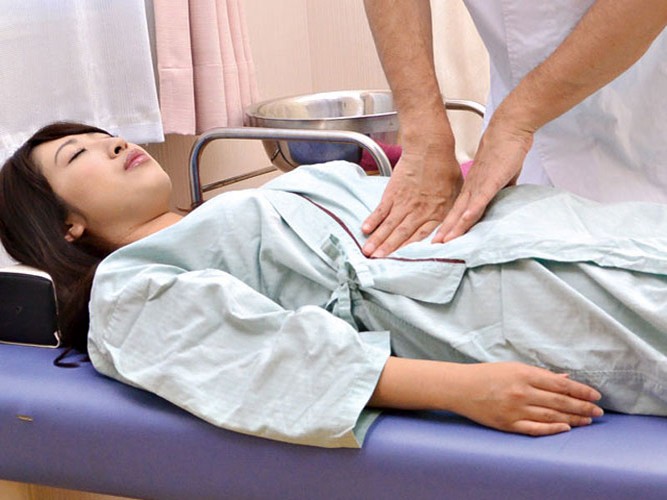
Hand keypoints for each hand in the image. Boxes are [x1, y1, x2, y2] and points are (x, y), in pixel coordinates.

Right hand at [362, 149, 462, 256]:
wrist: (430, 148)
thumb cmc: (445, 169)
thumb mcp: (456, 194)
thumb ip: (449, 213)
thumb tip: (448, 230)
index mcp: (436, 213)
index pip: (422, 236)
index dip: (410, 250)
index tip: (402, 262)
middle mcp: (419, 210)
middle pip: (402, 234)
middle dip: (389, 249)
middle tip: (377, 262)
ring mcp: (404, 202)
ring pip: (390, 224)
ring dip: (378, 239)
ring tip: (368, 251)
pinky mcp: (393, 192)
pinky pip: (381, 208)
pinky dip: (373, 219)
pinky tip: (365, 229)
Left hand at [432, 117, 533, 242]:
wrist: (509, 129)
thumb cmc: (506, 150)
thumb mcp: (501, 175)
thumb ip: (498, 188)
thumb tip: (502, 196)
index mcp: (473, 187)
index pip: (458, 211)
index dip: (449, 225)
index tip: (441, 238)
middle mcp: (472, 188)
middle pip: (454, 214)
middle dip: (444, 231)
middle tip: (433, 246)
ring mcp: (479, 185)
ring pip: (463, 211)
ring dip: (453, 227)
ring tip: (442, 242)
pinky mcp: (489, 182)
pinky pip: (479, 200)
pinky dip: (470, 212)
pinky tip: (463, 223)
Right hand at [452, 362, 602, 435]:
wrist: (460, 388)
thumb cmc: (487, 375)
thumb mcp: (513, 368)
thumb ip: (540, 375)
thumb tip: (565, 378)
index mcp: (524, 375)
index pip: (561, 384)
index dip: (581, 391)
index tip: (595, 395)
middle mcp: (522, 392)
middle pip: (560, 401)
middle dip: (582, 407)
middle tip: (598, 411)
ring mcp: (515, 410)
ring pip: (551, 416)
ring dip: (573, 419)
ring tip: (587, 420)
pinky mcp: (508, 424)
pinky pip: (535, 428)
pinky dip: (552, 429)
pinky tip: (566, 428)